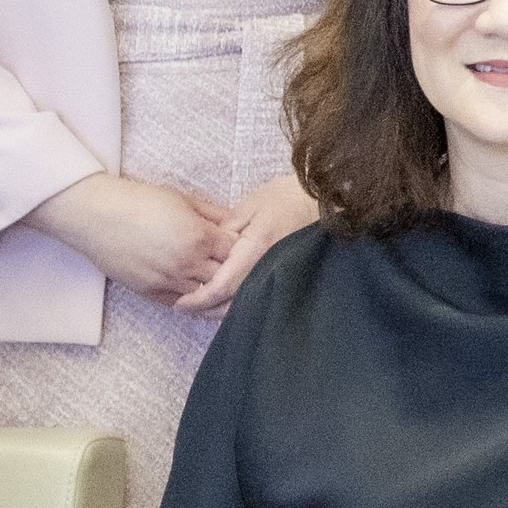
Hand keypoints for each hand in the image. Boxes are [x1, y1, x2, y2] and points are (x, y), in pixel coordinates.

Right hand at [34, 172, 230, 308]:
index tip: (244, 247)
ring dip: (214, 289)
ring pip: (207, 296)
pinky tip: (196, 290)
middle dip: (234, 272)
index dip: (244, 250)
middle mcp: (187, 263)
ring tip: (218, 281)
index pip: (239, 253)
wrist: (95, 215)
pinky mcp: (150, 292)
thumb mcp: (183, 200)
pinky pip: (181, 304)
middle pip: (228, 278)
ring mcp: (169, 280)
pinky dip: (191, 299)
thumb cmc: (138, 201)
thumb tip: (237, 224)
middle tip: (237, 268)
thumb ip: (214, 214)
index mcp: (200, 237)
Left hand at [180, 173, 319, 315]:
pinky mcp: (284, 276)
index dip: (199, 300)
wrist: (327, 201)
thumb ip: (225, 229)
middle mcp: (267, 270)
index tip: (180, 304)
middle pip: (232, 304)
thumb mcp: (250, 205)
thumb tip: (206, 251)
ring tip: (203, 306)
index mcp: (255, 250)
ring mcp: (278, 276)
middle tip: (186, 308)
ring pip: (246, 304)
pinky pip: (259, 296)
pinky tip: (228, 298)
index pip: (221, 286)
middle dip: (207, 310)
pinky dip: (240, 301)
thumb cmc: (288, 197)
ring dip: (222, 309)